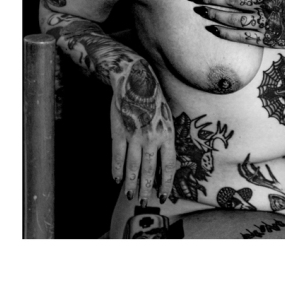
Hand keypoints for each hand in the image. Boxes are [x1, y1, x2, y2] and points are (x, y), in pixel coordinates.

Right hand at [110, 58, 175, 205]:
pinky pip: (118, 155)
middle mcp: (152, 138)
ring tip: (130, 195)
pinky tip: (116, 179)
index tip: (163, 196)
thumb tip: (164, 163)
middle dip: (147, 189)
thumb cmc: (154, 100)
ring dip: (131, 183)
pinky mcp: (119, 132)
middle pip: (150, 170)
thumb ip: (166, 139)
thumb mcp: (168, 118)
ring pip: (133, 166)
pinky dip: (116, 169)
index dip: (165, 183)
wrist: (136, 81)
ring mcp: (134, 136)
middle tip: (145, 203)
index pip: (168, 166)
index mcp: (167, 135)